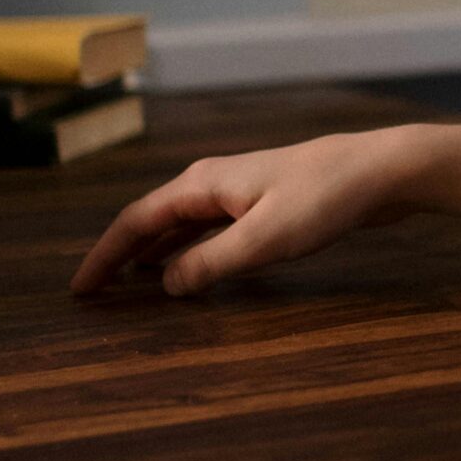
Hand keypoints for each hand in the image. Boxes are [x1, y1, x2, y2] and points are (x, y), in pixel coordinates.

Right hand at [70, 130, 424, 295]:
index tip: (79, 289)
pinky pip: (210, 228)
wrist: (382, 169)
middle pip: (153, 220)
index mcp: (201, 185)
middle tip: (95, 291)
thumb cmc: (325, 200)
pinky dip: (189, 249)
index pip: (135, 221)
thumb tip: (165, 285)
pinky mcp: (266, 202)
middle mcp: (212, 182)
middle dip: (121, 254)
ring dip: (155, 252)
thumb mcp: (263, 241)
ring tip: (130, 282)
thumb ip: (210, 264)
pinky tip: (191, 267)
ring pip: (182, 224)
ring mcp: (240, 190)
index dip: (104, 256)